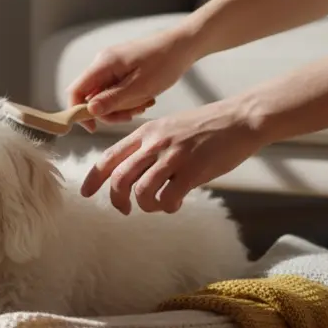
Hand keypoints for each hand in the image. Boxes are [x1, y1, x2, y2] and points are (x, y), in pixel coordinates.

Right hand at [66, 30, 202, 131]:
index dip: (78, 112)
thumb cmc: (165, 62)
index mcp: (103, 64)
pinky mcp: (121, 68)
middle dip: (108, 110)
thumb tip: (89, 111)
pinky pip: (115, 89)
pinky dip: (127, 98)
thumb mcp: (140, 86)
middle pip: (90, 96)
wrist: (183, 44)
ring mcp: (111, 65)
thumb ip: (113, 99)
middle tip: (131, 115)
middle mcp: (102, 63)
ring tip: (143, 104)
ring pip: (104, 95)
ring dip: (121, 106)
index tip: (94, 128)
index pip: (76, 91)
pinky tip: (145, 97)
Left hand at [80, 98, 268, 213]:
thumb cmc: (206, 126)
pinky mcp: (193, 170)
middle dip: (116, 199)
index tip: (87, 193)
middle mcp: (154, 143)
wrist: (241, 119)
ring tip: (158, 205)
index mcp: (145, 132)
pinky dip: (167, 206)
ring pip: (141, 191)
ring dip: (146, 205)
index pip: (109, 157)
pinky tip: (176, 203)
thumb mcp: (168, 127)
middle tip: (124, 209)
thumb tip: (131, 170)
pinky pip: (168, 198)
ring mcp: (173, 156)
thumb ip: (148, 145)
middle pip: (119, 178)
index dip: (94, 178)